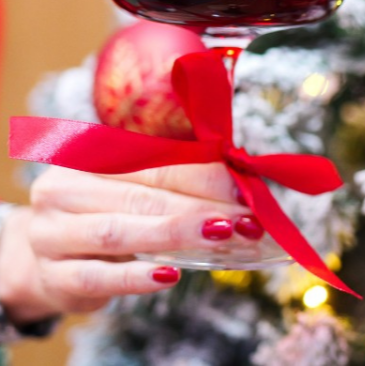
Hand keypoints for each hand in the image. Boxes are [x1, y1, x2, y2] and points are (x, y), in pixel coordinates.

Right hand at [0, 164, 260, 324]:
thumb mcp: (134, 191)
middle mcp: (62, 190)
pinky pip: (96, 277)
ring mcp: (50, 235)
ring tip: (219, 237)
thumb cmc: (107, 216)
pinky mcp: (53, 278)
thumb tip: (241, 186)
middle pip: (139, 196)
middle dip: (198, 207)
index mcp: (87, 157)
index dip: (203, 175)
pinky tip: (169, 277)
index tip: (245, 191)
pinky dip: (135, 277)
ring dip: (174, 234)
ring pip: (117, 232)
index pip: (154, 161)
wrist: (52, 261)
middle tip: (244, 221)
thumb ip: (179, 182)